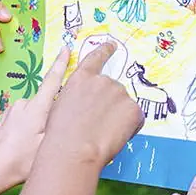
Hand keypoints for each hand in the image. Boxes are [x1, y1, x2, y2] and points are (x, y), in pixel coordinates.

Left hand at [0, 41, 65, 190]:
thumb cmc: (19, 163)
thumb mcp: (47, 145)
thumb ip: (60, 125)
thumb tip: (71, 111)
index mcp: (36, 108)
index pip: (52, 80)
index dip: (61, 63)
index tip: (66, 48)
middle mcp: (23, 104)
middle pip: (47, 100)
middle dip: (55, 111)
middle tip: (57, 132)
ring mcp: (12, 111)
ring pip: (36, 111)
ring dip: (41, 122)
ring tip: (39, 144)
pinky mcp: (5, 119)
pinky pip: (24, 118)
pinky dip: (30, 127)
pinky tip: (27, 144)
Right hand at [46, 43, 142, 166]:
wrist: (72, 149)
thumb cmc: (60, 134)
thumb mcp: (60, 105)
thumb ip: (78, 97)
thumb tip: (88, 104)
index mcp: (82, 78)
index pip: (96, 57)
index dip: (105, 50)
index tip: (111, 45)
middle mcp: (103, 81)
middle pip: (113, 91)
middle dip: (110, 106)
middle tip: (98, 125)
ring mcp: (120, 93)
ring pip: (124, 107)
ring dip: (118, 118)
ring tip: (102, 134)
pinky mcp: (133, 109)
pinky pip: (135, 120)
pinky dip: (129, 129)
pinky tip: (114, 137)